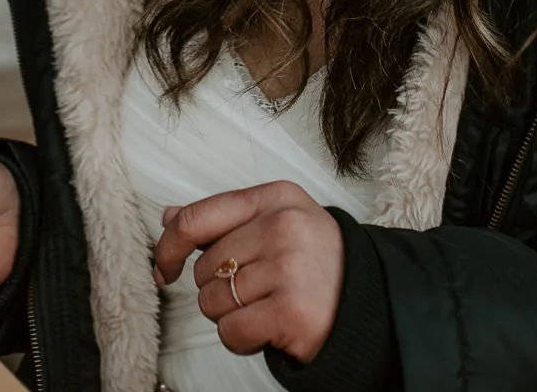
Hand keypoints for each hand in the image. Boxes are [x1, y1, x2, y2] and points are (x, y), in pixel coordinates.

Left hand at [154, 181, 343, 364]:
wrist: (370, 304)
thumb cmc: (316, 263)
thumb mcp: (277, 222)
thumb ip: (223, 219)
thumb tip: (169, 217)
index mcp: (276, 198)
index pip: (197, 218)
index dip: (169, 247)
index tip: (166, 267)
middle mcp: (283, 226)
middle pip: (205, 268)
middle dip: (219, 289)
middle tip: (258, 291)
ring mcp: (289, 268)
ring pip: (213, 302)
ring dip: (231, 316)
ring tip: (267, 307)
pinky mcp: (292, 311)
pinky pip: (231, 332)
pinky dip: (242, 339)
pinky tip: (269, 329)